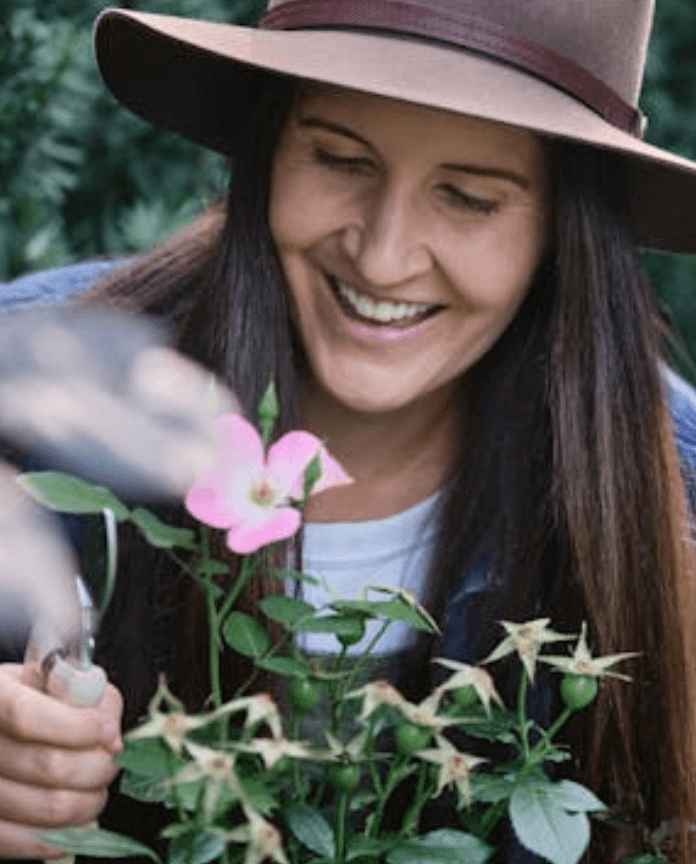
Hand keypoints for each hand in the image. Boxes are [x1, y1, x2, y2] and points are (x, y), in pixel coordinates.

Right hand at [0, 663, 121, 858]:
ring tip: (97, 788)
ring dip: (89, 801)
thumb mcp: (51, 676)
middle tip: (110, 761)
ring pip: (47, 808)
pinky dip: (64, 834)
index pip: (27, 716)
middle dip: (97, 766)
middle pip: (47, 766)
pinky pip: (25, 842)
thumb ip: (83, 689)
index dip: (76, 727)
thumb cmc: (32, 697)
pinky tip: (79, 820)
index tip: (107, 732)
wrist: (2, 726)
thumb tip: (108, 730)